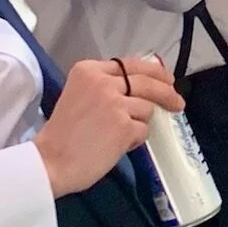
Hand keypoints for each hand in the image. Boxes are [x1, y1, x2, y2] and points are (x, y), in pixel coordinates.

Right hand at [33, 57, 184, 196]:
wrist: (50, 162)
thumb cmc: (62, 134)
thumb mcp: (79, 95)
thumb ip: (106, 86)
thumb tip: (143, 86)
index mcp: (88, 70)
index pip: (130, 64)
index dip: (152, 71)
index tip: (165, 79)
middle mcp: (103, 81)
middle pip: (147, 81)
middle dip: (167, 91)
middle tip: (177, 101)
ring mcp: (116, 103)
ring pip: (146, 109)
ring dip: (140, 123)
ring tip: (119, 136)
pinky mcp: (125, 126)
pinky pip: (143, 131)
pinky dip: (135, 141)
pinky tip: (117, 147)